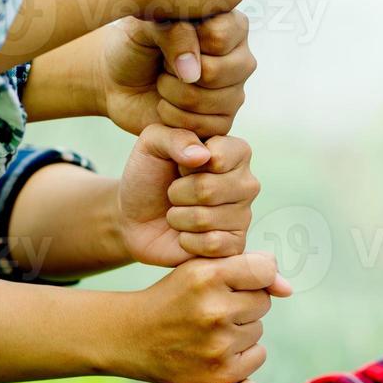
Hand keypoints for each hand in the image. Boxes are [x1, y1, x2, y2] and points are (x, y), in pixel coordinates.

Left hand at [100, 11, 255, 136]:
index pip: (219, 36)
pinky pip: (203, 126)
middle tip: (163, 66)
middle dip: (175, 72)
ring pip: (207, 101)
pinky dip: (173, 118)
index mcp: (231, 25)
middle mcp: (240, 59)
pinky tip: (167, 106)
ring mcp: (234, 93)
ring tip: (163, 84)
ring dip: (171, 94)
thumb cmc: (134, 46)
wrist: (117, 82)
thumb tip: (193, 72)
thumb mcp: (147, 25)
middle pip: (215, 72)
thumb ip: (174, 32)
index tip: (170, 38)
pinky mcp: (222, 123)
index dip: (186, 42)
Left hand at [119, 124, 259, 266]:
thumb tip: (203, 155)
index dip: (185, 164)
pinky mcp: (235, 245)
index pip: (218, 157)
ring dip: (177, 218)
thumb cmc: (149, 177)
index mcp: (235, 152)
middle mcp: (246, 183)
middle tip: (173, 193)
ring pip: (205, 219)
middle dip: (177, 194)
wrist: (136, 218)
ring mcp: (243, 216)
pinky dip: (186, 241)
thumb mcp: (152, 144)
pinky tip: (184, 235)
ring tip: (177, 213)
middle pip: (208, 190)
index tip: (178, 166)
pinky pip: (211, 244)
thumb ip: (175, 137)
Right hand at [121, 254, 291, 382]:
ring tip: (208, 328)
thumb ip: (244, 266)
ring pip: (259, 328)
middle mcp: (214, 310)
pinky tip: (214, 347)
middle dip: (244, 302)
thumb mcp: (198, 268)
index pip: (264, 269)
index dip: (252, 275)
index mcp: (207, 275)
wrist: (132, 337)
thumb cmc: (173, 296)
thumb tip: (289, 289)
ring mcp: (218, 344)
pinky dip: (243, 353)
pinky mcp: (222, 373)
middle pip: (263, 300)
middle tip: (212, 307)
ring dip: (241, 328)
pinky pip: (258, 355)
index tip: (233, 281)